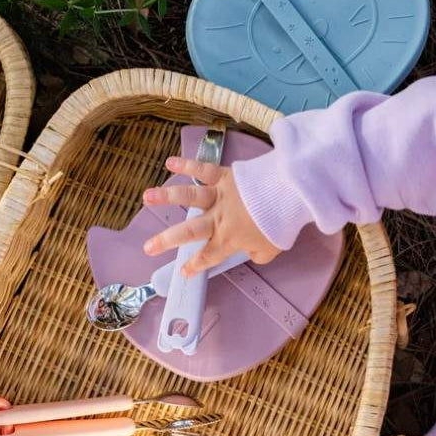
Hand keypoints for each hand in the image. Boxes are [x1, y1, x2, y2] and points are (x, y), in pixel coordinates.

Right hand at [141, 157, 280, 276]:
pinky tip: (170, 163)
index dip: (195, 266)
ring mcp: (220, 196)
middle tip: (148, 247)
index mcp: (229, 240)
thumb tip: (250, 251)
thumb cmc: (280, 224)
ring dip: (166, 197)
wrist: (288, 195)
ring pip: (189, 198)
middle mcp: (218, 219)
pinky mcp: (225, 176)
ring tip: (147, 197)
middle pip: (188, 232)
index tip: (184, 272)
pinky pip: (203, 170)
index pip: (208, 257)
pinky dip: (187, 165)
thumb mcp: (270, 250)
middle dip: (166, 241)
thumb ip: (256, 254)